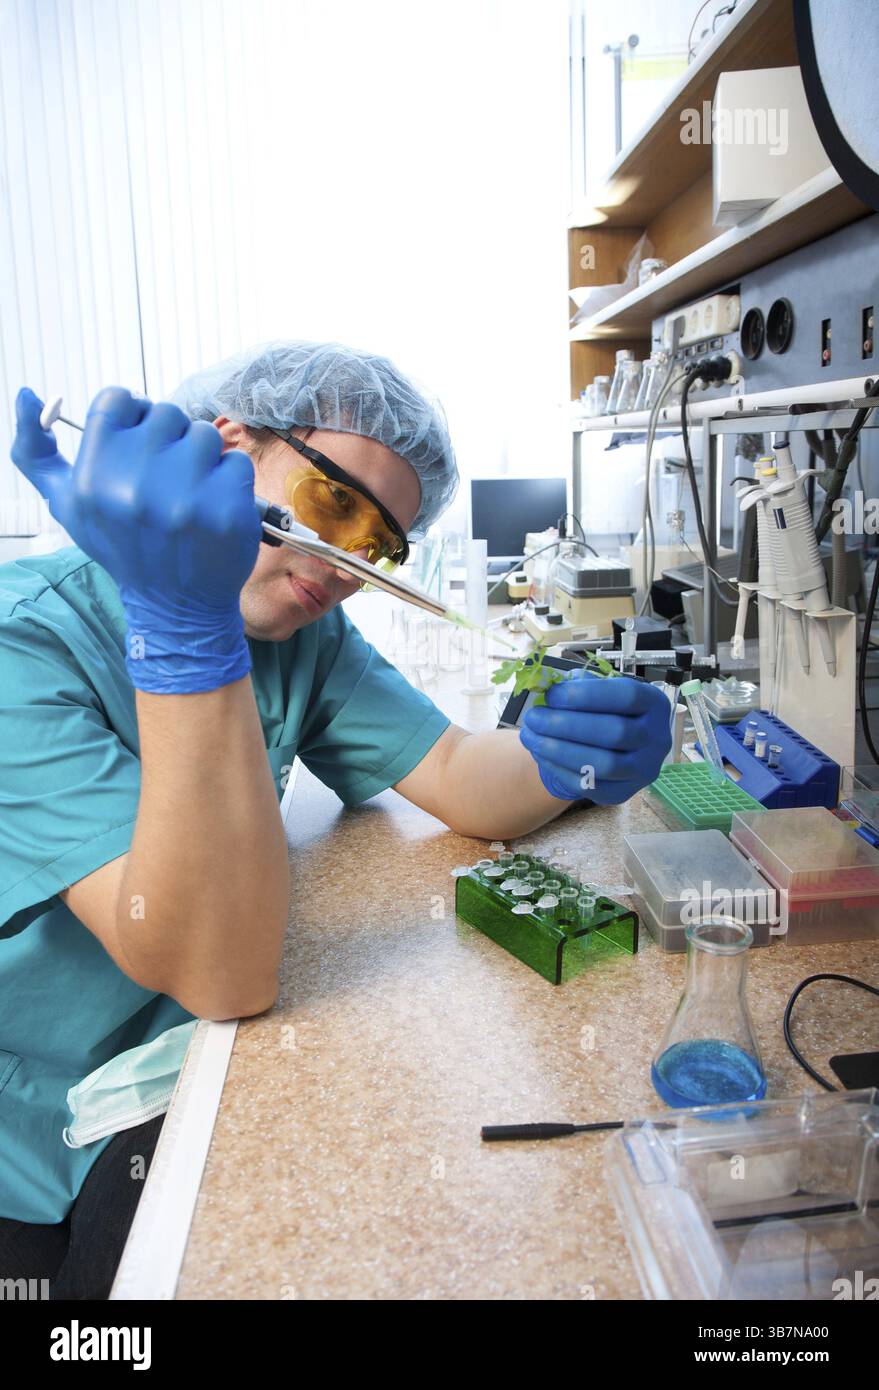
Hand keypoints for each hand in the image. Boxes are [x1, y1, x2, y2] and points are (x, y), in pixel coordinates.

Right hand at [11, 386, 261, 692]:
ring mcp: (185, 496)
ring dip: (202, 459)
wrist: (175, 606)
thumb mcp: (67, 504)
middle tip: (166, 480)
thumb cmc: (120, 545)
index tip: (138, 446)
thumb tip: (25, 395)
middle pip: (165, 413)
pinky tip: (213, 507)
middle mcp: (135, 484)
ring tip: (190, 493)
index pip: (118, 399)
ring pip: (204, 434)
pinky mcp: (226, 507)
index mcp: (93, 476)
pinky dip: (229, 480)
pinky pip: (235, 461)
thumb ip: (35, 451)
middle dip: (169, 441)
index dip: (133, 418)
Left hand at [519, 671, 670, 804]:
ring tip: (531, 736)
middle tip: (534, 717)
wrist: (608, 749)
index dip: (587, 695)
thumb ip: (578, 685)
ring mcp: (643, 770)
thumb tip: (546, 684)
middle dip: (567, 724)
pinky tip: (540, 754)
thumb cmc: (602, 712)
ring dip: (560, 750)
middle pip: (615, 732)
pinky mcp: (623, 793)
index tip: (553, 694)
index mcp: (654, 704)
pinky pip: (590, 785)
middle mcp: (657, 738)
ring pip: (604, 764)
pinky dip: (560, 769)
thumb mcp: (596, 691)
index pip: (627, 696)